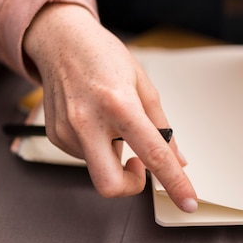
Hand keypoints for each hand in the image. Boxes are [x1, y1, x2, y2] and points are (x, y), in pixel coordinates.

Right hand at [23, 4, 197, 212]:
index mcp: (119, 104)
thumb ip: (162, 126)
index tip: (187, 201)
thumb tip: (178, 160)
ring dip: (113, 156)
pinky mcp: (55, 135)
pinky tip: (95, 121)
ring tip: (111, 122)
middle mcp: (89, 121)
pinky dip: (96, 146)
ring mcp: (68, 131)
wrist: (61, 41)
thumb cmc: (103, 56)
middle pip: (110, 184)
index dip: (175, 183)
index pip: (154, 154)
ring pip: (97, 168)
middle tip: (139, 168)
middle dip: (130, 186)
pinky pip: (83, 156)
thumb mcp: (143, 85)